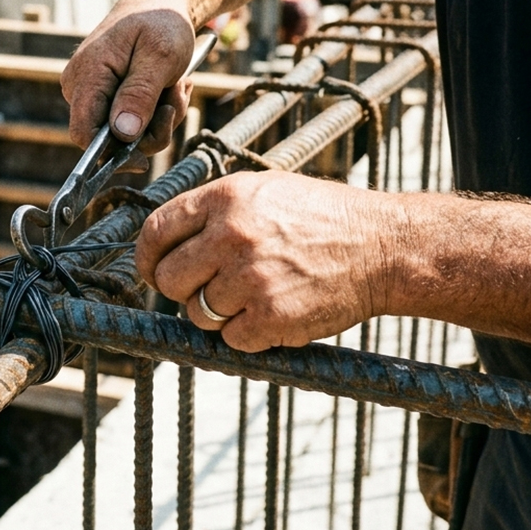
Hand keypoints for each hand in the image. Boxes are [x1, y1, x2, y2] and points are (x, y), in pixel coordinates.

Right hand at [61, 0, 195, 156]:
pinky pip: (132, 123)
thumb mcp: (160, 56)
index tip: (145, 157)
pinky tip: (169, 87)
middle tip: (177, 94)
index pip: (84, 134)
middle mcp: (80, 87)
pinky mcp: (107, 97)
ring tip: (176, 84)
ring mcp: (92, 93)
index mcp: (87, 76)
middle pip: (110, 140)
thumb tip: (122, 133)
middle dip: (150, 128)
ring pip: (126, 134)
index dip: (112, 154)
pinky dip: (157, 112)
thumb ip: (139, 94)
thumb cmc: (161, 21)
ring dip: (160, 119)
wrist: (162, 2)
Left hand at [135, 171, 399, 351]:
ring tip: (253, 295)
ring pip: (197, 313)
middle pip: (168, 279)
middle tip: (209, 287)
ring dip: (218, 313)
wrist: (383, 247)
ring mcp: (250, 278)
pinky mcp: (270, 317)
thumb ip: (214, 209)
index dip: (147, 256)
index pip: (155, 230)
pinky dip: (247, 334)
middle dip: (182, 288)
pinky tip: (272, 312)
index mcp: (225, 198)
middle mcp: (231, 236)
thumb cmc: (323, 218)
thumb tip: (165, 236)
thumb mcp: (264, 190)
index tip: (151, 268)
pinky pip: (230, 339)